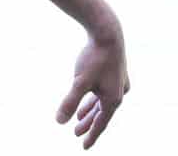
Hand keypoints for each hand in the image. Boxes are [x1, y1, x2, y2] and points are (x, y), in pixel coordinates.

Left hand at [56, 33, 129, 148]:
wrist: (107, 33)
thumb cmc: (93, 58)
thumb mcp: (79, 82)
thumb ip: (70, 102)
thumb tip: (59, 122)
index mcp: (113, 99)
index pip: (101, 123)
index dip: (91, 135)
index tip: (84, 147)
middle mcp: (119, 93)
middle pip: (101, 113)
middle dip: (89, 124)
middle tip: (77, 133)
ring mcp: (118, 82)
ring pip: (102, 101)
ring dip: (90, 110)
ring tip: (80, 117)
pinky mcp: (114, 71)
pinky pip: (103, 90)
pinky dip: (94, 96)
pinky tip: (88, 94)